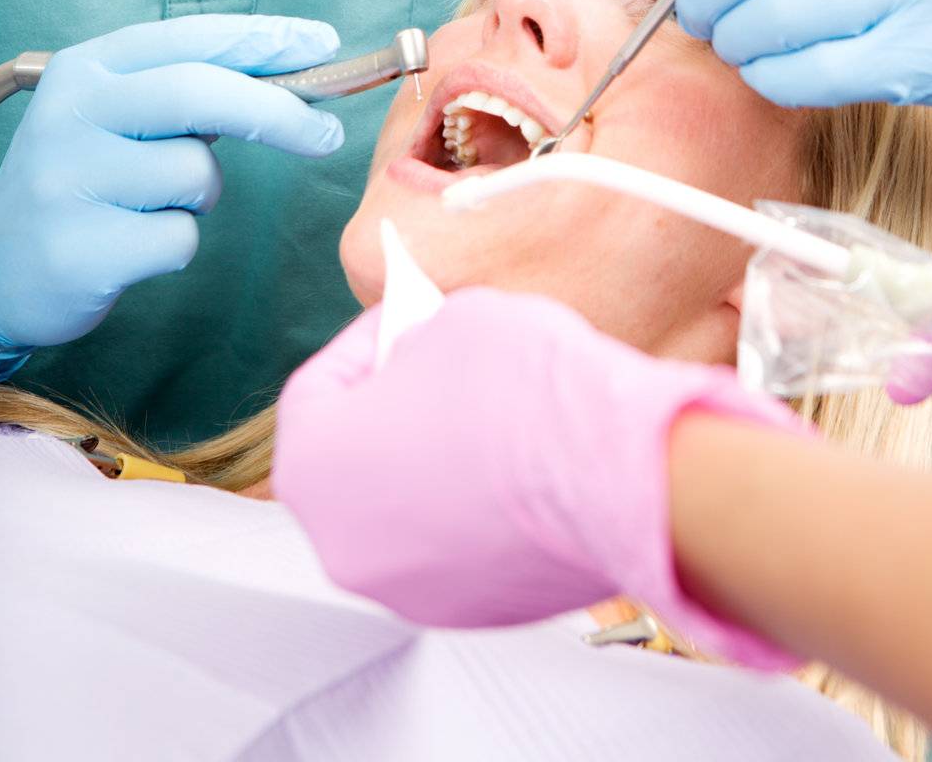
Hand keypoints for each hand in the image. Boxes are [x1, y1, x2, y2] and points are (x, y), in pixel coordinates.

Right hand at [0, 15, 343, 374]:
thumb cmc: (89, 176)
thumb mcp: (121, 113)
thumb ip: (192, 87)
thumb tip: (300, 68)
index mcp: (87, 68)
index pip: (189, 37)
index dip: (264, 39)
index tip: (324, 45)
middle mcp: (70, 114)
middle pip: (198, 94)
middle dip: (277, 112)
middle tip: (325, 136)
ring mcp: (67, 182)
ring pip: (195, 174)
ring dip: (202, 194)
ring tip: (153, 204)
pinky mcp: (77, 250)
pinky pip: (179, 239)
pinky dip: (177, 245)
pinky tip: (133, 244)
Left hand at [273, 286, 805, 667]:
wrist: (617, 467)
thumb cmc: (528, 393)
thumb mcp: (452, 319)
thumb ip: (417, 343)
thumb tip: (425, 363)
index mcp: (314, 467)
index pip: (316, 390)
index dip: (363, 344)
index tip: (400, 323)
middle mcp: (346, 546)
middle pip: (358, 460)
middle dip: (397, 409)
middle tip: (440, 367)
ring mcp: (412, 590)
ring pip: (410, 511)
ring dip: (438, 464)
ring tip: (492, 417)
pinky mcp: (479, 612)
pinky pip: (462, 547)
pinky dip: (481, 510)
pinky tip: (524, 466)